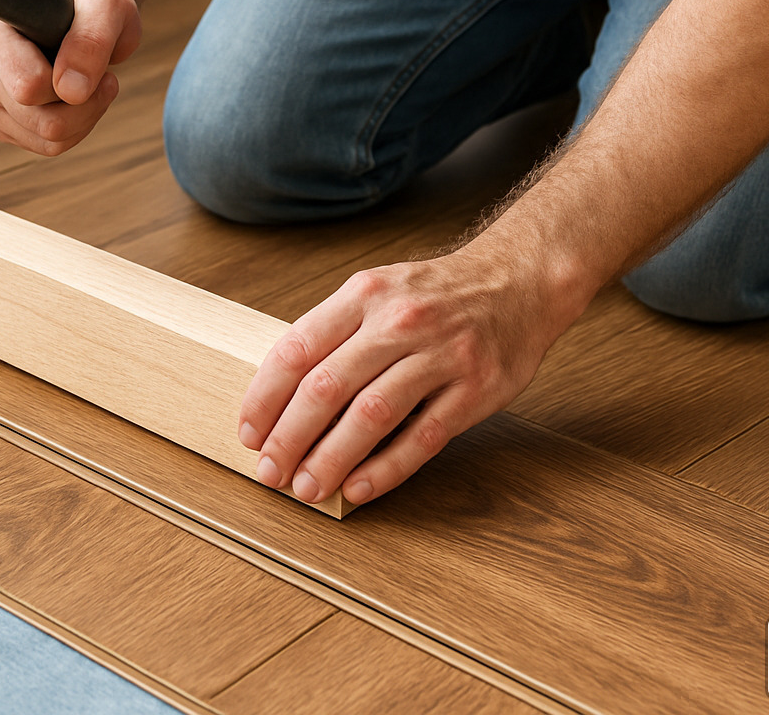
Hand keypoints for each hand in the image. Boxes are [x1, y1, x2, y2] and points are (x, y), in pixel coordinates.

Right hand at [0, 0, 141, 155]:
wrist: (79, 14)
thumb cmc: (90, 5)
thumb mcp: (104, 6)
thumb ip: (91, 41)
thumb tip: (71, 92)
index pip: (30, 86)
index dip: (74, 86)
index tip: (96, 66)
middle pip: (45, 123)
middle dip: (87, 107)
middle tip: (103, 77)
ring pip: (48, 141)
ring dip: (84, 119)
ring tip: (88, 84)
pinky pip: (46, 147)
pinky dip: (73, 130)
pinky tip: (74, 100)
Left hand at [238, 243, 575, 506]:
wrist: (520, 280)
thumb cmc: (438, 294)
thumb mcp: (379, 290)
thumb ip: (335, 332)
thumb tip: (280, 396)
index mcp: (365, 294)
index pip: (297, 349)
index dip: (265, 398)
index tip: (249, 433)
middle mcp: (399, 321)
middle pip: (327, 387)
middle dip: (289, 438)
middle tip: (271, 472)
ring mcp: (441, 355)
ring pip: (370, 415)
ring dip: (331, 458)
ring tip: (308, 487)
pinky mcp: (474, 389)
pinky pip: (422, 436)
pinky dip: (386, 468)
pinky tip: (360, 488)